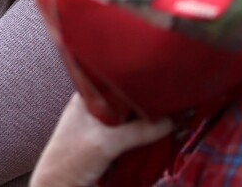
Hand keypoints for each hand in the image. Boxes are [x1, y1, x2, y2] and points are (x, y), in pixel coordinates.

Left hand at [30, 93, 172, 186]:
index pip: (117, 82)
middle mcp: (93, 108)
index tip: (161, 85)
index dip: (138, 83)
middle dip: (145, 106)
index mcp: (87, 98)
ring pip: (128, 120)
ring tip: (168, 119)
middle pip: (126, 102)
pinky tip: (155, 138)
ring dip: (144, 124)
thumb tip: (169, 122)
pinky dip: (139, 138)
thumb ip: (138, 131)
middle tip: (171, 105)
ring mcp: (98, 127)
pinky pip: (127, 136)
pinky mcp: (104, 144)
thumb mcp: (106, 142)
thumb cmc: (70, 161)